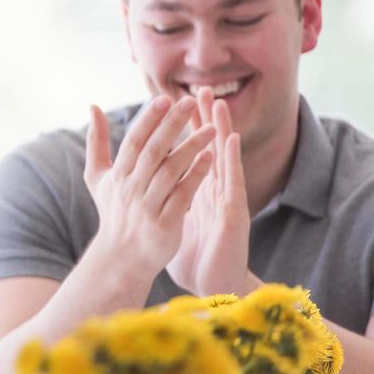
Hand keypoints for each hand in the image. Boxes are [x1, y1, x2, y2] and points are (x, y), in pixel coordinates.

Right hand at [84, 96, 214, 278]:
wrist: (121, 257)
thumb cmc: (112, 212)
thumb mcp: (97, 177)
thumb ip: (96, 141)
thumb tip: (93, 106)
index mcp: (117, 174)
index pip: (133, 140)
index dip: (148, 119)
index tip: (164, 99)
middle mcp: (131, 187)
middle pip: (153, 150)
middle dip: (172, 125)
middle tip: (190, 102)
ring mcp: (148, 205)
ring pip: (171, 171)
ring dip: (191, 148)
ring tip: (210, 129)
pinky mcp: (165, 223)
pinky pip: (183, 195)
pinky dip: (196, 176)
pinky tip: (211, 159)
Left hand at [166, 89, 253, 295]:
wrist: (209, 284)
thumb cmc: (190, 252)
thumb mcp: (169, 217)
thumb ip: (159, 195)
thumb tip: (140, 180)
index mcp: (193, 189)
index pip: (188, 150)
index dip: (183, 128)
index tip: (175, 99)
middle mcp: (211, 189)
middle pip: (207, 148)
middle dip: (204, 120)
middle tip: (201, 89)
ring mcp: (223, 200)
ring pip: (223, 159)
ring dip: (222, 131)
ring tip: (218, 105)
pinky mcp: (233, 214)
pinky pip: (233, 182)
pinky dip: (232, 160)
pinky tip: (230, 140)